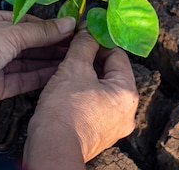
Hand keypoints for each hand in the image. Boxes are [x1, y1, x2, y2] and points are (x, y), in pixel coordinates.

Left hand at [0, 8, 75, 116]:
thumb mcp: (10, 33)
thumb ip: (40, 32)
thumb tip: (69, 23)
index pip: (26, 22)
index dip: (49, 27)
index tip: (73, 30)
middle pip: (28, 43)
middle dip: (52, 45)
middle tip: (79, 46)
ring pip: (27, 62)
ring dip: (49, 61)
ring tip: (75, 60)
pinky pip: (22, 80)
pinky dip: (39, 77)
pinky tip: (59, 74)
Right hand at [23, 29, 137, 167]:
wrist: (51, 148)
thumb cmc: (64, 110)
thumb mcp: (73, 68)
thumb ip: (84, 44)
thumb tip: (89, 30)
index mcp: (127, 93)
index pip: (116, 54)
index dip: (98, 41)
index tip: (82, 35)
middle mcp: (126, 111)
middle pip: (110, 73)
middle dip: (90, 60)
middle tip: (70, 52)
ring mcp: (113, 126)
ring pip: (100, 90)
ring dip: (84, 78)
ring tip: (64, 71)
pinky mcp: (99, 134)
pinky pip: (93, 106)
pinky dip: (81, 95)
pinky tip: (65, 91)